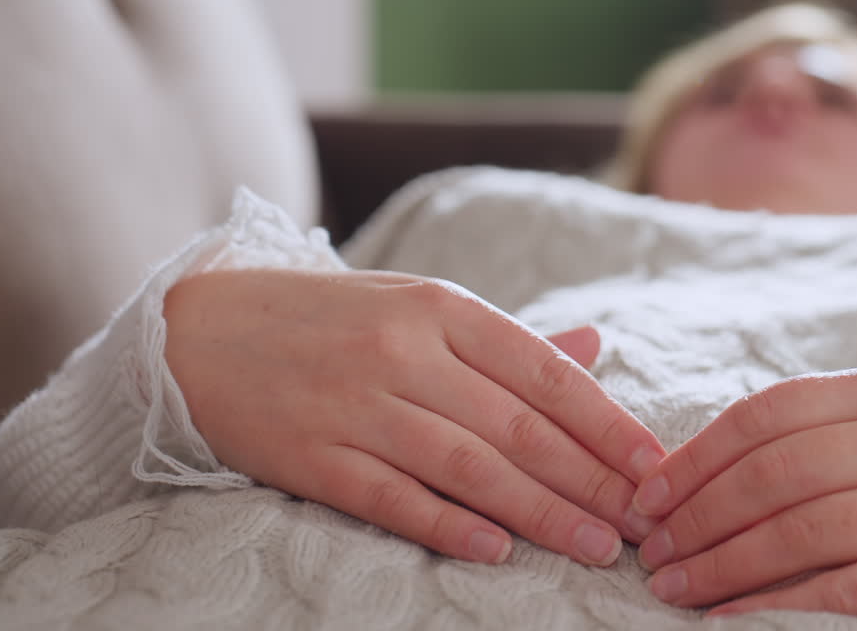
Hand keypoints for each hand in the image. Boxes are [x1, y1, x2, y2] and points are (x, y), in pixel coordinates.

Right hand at [163, 268, 665, 565]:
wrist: (203, 329)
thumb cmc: (332, 319)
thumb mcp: (420, 306)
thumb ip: (506, 339)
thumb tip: (594, 347)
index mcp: (441, 308)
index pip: (544, 369)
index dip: (606, 421)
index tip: (653, 464)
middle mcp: (403, 350)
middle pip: (516, 425)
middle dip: (589, 479)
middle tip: (640, 522)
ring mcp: (355, 404)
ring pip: (466, 464)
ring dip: (539, 511)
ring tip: (594, 545)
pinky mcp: (311, 455)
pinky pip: (390, 496)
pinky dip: (446, 524)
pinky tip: (497, 549)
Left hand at [629, 364, 856, 629]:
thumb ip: (802, 444)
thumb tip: (679, 477)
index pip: (771, 412)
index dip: (698, 454)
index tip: (648, 494)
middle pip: (779, 471)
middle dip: (699, 514)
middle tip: (653, 549)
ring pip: (803, 529)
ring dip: (723, 562)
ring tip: (675, 586)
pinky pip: (840, 587)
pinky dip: (772, 603)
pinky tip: (727, 614)